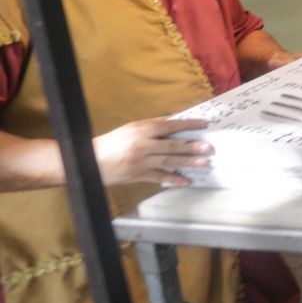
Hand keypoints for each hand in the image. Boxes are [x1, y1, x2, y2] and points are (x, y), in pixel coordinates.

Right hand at [94, 118, 212, 186]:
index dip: (188, 125)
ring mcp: (142, 162)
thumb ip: (153, 125)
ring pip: (170, 162)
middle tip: (209, 147)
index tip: (204, 125)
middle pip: (173, 146)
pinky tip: (186, 181)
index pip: (170, 126)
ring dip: (188, 163)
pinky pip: (160, 177)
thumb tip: (175, 121)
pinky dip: (174, 179)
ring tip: (204, 163)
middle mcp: (143, 145)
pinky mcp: (139, 175)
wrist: (92, 160)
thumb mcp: (132, 128)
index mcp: (142, 130)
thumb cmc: (114, 142)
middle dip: (193, 147)